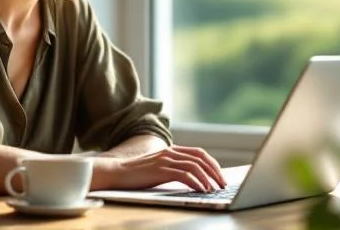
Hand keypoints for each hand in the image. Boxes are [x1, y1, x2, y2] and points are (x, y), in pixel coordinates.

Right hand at [94, 145, 226, 191]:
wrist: (116, 172)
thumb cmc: (135, 174)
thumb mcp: (157, 168)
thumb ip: (172, 168)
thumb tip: (191, 179)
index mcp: (171, 150)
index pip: (198, 153)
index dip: (212, 163)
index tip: (219, 176)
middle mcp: (170, 152)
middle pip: (200, 157)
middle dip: (215, 171)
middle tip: (223, 184)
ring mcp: (165, 160)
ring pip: (195, 166)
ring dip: (208, 178)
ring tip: (214, 189)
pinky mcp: (160, 170)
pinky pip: (184, 175)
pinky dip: (196, 182)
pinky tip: (201, 190)